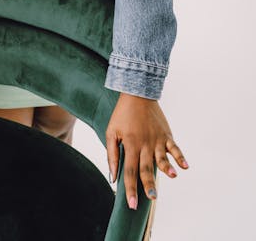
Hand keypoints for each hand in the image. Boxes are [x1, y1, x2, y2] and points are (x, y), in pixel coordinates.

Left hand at [106, 92, 188, 209]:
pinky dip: (180, 156)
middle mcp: (144, 143)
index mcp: (130, 144)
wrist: (137, 94)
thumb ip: (112, 155)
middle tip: (151, 198)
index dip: (130, 188)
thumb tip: (113, 176)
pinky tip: (185, 166)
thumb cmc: (122, 115)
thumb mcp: (111, 132)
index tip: (131, 204)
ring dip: (167, 167)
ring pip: (162, 157)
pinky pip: (174, 147)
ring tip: (172, 177)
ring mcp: (157, 139)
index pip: (130, 171)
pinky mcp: (166, 134)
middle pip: (146, 167)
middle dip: (148, 184)